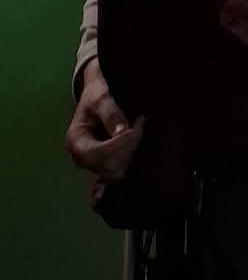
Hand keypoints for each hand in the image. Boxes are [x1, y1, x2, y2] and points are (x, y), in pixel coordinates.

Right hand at [65, 59, 144, 187]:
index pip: (97, 154)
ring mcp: (90, 162)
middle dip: (127, 150)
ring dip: (129, 155)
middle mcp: (80, 157)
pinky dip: (118, 178)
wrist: (96, 93)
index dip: (119, 145)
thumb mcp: (102, 97)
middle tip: (140, 127)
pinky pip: (109, 178)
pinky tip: (121, 186)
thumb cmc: (96, 93)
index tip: (136, 127)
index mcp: (75, 141)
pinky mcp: (101, 163)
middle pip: (106, 167)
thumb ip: (111, 113)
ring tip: (138, 132)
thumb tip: (123, 131)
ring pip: (112, 172)